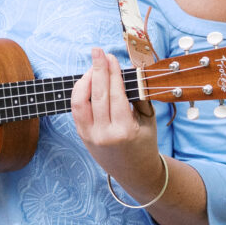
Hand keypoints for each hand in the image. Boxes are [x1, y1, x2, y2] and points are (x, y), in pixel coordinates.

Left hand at [71, 47, 158, 174]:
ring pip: (80, 102)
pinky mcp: (82, 136)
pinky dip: (80, 93)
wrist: (135, 173)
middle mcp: (104, 134)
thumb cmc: (144, 144)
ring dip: (84, 81)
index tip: (111, 57)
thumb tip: (127, 72)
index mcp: (124, 131)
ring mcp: (90, 136)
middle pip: (97, 95)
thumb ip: (138, 97)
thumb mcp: (148, 121)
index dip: (113, 74)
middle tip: (97, 51)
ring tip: (92, 67)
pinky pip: (77, 110)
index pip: (116, 95)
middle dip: (97, 70)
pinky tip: (87, 82)